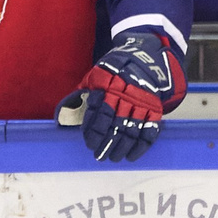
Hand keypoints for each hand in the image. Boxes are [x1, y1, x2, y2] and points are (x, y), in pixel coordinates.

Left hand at [59, 32, 181, 161]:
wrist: (146, 60)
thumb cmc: (114, 71)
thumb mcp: (95, 76)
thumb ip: (81, 94)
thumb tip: (62, 112)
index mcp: (109, 87)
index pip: (100, 114)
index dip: (94, 131)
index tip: (90, 144)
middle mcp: (126, 96)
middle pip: (115, 125)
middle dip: (107, 144)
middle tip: (99, 156)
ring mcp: (142, 103)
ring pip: (131, 130)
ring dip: (122, 148)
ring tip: (113, 158)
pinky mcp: (155, 109)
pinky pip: (149, 131)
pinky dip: (141, 146)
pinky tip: (131, 156)